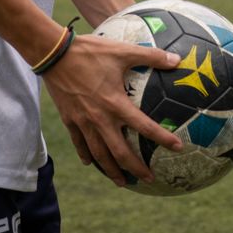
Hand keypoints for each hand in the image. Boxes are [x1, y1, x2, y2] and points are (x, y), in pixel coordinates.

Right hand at [40, 33, 185, 186]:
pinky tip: (90, 163)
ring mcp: (83, 122)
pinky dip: (87, 155)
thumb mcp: (123, 50)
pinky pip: (79, 143)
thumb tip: (177, 59)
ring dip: (111, 170)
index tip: (178, 148)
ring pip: (99, 154)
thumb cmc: (90, 51)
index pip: (145, 126)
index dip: (163, 138)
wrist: (54, 54)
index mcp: (116, 103)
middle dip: (135, 168)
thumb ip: (152, 56)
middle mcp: (100, 118)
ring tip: (122, 181)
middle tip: (148, 178)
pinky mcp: (69, 120)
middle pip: (120, 152)